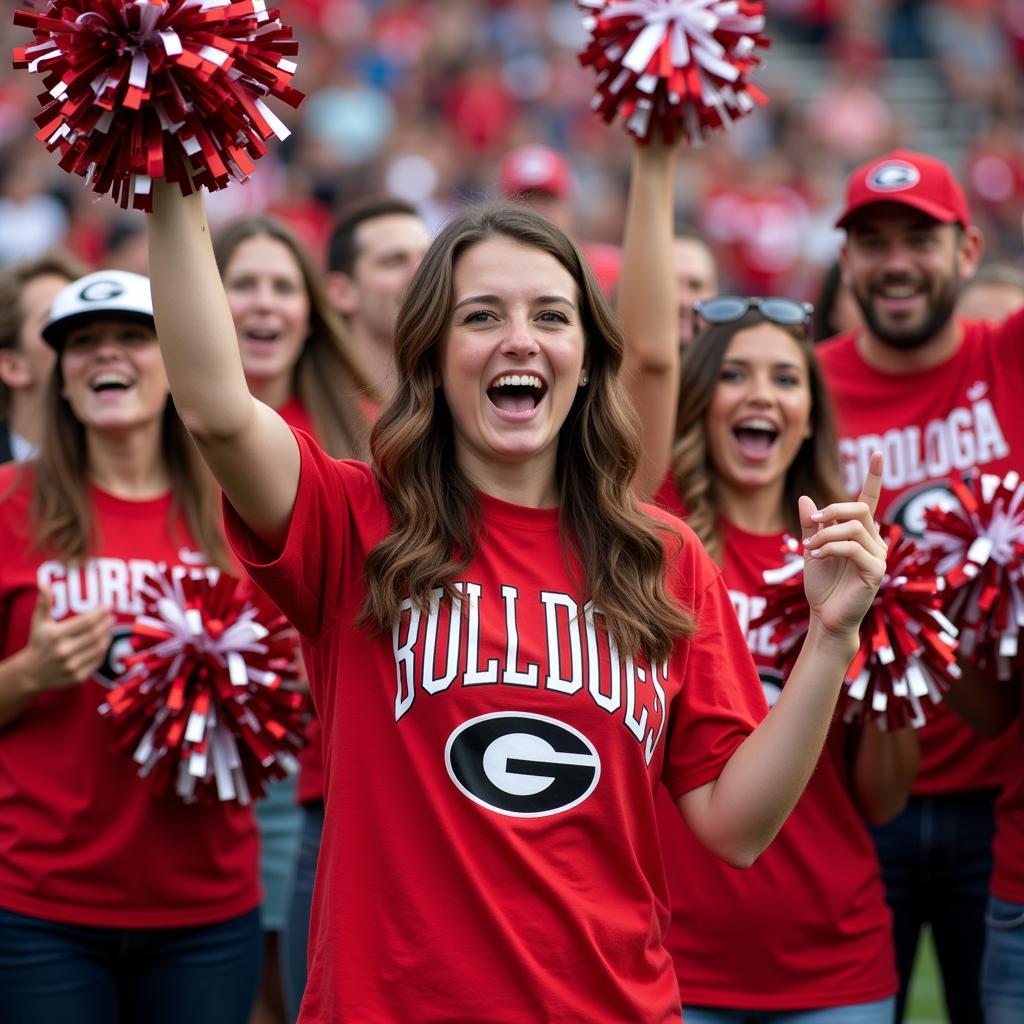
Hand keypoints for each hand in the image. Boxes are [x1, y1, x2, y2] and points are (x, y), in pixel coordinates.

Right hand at [20, 587, 112, 693]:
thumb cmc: (38, 642)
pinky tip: (103, 643)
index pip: (86, 621)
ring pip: (99, 648)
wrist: (31, 673)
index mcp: (55, 635)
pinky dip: (103, 651)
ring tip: (109, 628)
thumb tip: (42, 583)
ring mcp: (72, 666)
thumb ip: (43, 603)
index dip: (100, 612)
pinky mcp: (78, 677)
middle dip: (106, 623)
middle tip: (112, 617)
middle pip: (95, 634)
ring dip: (107, 636)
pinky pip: (97, 661)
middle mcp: (64, 651)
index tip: (108, 606)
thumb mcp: (38, 622)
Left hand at [800, 452, 887, 640]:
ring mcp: (879, 556)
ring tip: (809, 549)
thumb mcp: (811, 549)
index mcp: (861, 533)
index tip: (878, 453)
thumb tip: (805, 499)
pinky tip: (815, 557)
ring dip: (825, 535)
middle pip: (860, 508)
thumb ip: (811, 526)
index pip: (870, 499)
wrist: (824, 616)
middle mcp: (875, 541)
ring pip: (854, 528)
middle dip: (833, 510)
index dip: (874, 476)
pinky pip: (853, 549)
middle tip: (812, 523)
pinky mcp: (876, 571)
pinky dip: (830, 548)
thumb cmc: (822, 585)